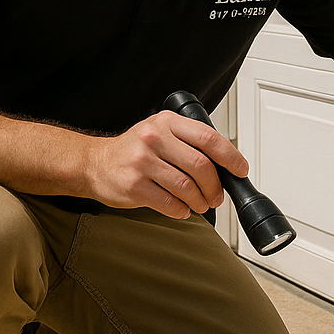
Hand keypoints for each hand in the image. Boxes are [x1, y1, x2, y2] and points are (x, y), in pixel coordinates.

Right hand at [82, 111, 249, 218]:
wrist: (94, 163)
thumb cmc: (132, 150)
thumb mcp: (160, 132)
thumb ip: (188, 141)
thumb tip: (224, 164)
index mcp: (166, 122)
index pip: (208, 138)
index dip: (230, 156)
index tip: (240, 169)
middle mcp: (154, 138)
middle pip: (201, 166)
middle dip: (215, 187)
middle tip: (216, 197)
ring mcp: (143, 162)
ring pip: (187, 187)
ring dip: (200, 202)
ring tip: (200, 205)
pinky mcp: (134, 186)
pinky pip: (169, 203)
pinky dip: (181, 211)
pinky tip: (181, 209)